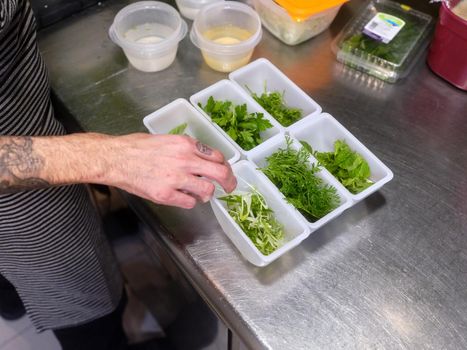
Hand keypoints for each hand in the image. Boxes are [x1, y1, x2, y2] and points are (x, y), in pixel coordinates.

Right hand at [105, 133, 236, 208]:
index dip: (224, 166)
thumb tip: (200, 158)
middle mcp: (185, 160)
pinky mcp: (166, 194)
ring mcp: (176, 178)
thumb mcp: (166, 139)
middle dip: (229, 183)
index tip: (224, 172)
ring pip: (207, 191)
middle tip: (230, 188)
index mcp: (186, 144)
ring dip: (207, 194)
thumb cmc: (136, 147)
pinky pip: (190, 203)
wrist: (115, 158)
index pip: (217, 156)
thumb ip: (185, 149)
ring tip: (200, 194)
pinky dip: (190, 202)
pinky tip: (182, 198)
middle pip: (221, 173)